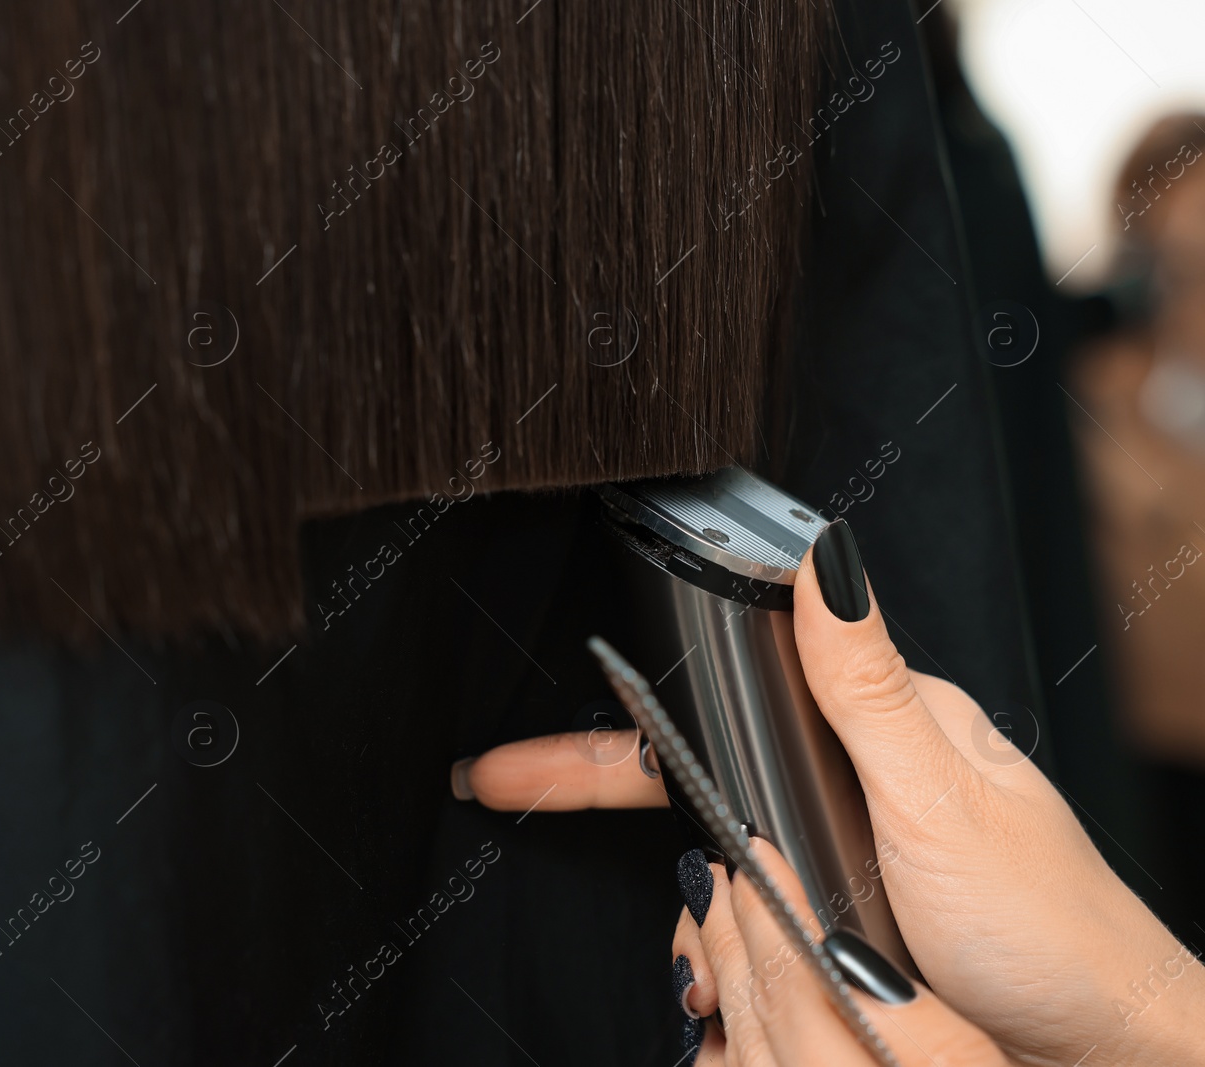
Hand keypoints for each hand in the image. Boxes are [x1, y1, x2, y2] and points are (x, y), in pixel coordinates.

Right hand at [451, 519, 1204, 1064]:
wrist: (1103, 1058)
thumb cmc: (1055, 930)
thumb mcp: (943, 800)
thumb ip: (868, 687)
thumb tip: (824, 558)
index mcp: (883, 726)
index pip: (724, 699)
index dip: (619, 721)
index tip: (526, 748)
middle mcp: (858, 783)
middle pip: (697, 778)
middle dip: (602, 797)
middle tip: (509, 790)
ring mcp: (848, 858)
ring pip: (717, 871)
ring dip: (690, 920)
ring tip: (706, 975)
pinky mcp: (848, 924)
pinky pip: (751, 930)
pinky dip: (724, 958)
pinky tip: (723, 984)